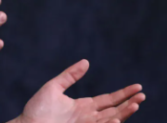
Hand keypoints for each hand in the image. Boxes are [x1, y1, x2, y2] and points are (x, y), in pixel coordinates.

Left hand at [16, 60, 144, 122]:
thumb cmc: (36, 109)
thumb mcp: (54, 87)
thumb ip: (70, 76)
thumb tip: (86, 62)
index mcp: (83, 106)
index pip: (109, 99)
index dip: (123, 94)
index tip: (137, 87)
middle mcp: (88, 117)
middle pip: (115, 110)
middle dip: (129, 103)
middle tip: (142, 95)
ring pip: (111, 120)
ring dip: (124, 113)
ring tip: (135, 104)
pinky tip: (117, 119)